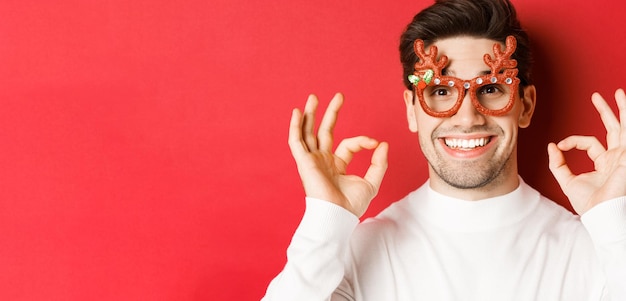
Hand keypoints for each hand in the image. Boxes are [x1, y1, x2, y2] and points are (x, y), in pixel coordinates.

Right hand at [288, 93, 388, 217]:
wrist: (337, 216)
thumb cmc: (351, 205)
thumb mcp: (372, 182)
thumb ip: (379, 163)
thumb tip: (383, 144)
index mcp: (337, 165)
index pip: (349, 144)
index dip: (363, 141)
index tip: (375, 143)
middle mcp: (323, 160)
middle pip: (324, 131)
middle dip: (331, 113)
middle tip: (339, 96)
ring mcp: (312, 160)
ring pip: (308, 132)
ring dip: (310, 114)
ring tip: (314, 97)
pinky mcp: (304, 162)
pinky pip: (296, 141)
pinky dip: (295, 126)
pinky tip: (298, 112)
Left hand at [548, 89, 625, 214]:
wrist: (602, 215)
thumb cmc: (589, 204)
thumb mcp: (567, 181)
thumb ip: (557, 164)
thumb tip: (551, 145)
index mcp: (605, 163)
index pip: (591, 143)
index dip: (573, 141)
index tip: (560, 145)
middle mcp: (618, 158)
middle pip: (614, 129)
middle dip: (607, 111)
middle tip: (598, 96)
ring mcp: (625, 157)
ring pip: (625, 127)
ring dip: (624, 109)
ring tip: (620, 92)